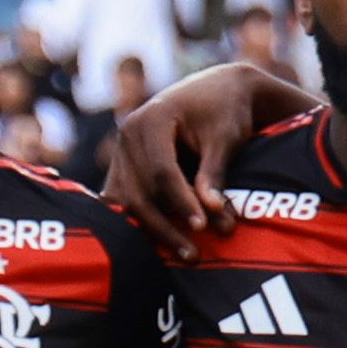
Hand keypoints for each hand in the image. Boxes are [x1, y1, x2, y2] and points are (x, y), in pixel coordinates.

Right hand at [105, 59, 329, 247]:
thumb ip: (214, 174)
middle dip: (166, 226)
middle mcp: (127, 135)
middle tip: (195, 255)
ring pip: (128, 201)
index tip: (203, 227)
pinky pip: (125, 201)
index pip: (161, 171)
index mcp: (150, 119)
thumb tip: (211, 213)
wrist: (217, 92)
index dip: (181, 202)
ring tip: (187, 254)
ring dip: (154, 231)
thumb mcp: (224, 139)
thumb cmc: (225, 112)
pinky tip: (162, 246)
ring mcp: (121, 152)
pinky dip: (142, 223)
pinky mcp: (123, 167)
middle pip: (139, 192)